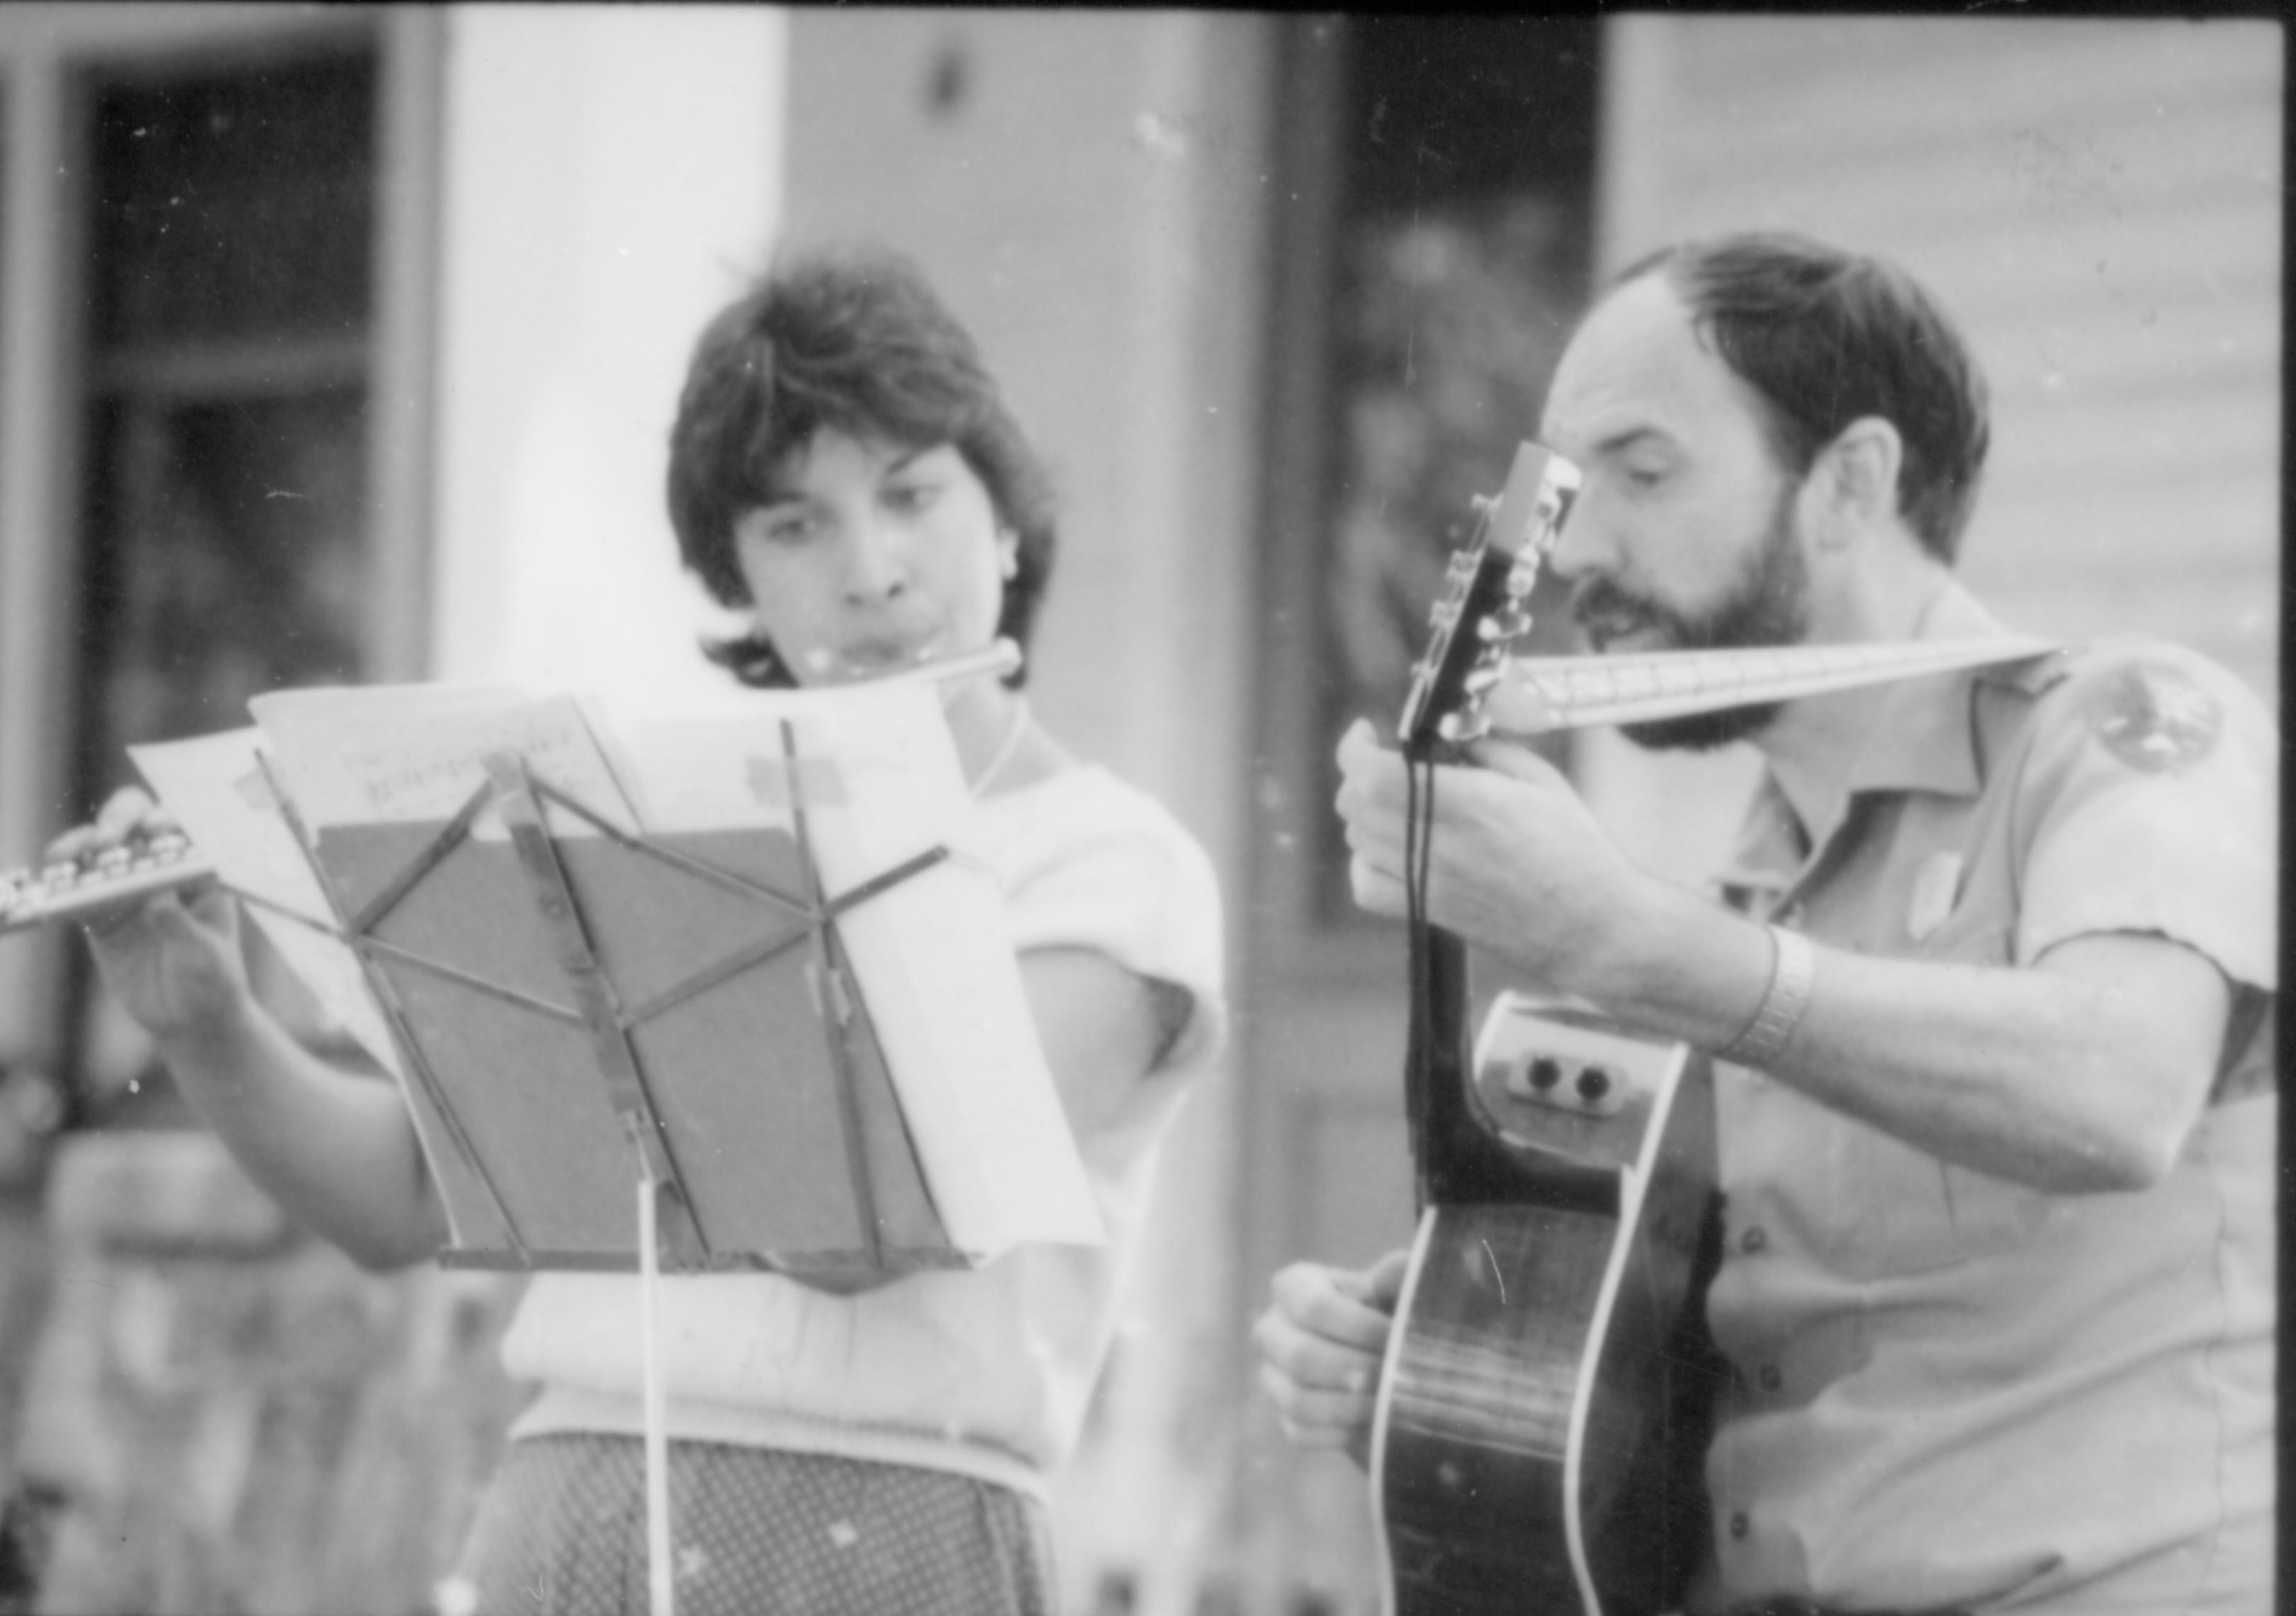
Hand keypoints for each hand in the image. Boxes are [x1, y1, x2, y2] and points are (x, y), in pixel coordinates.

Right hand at [51, 788, 248, 1047]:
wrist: (192, 1018)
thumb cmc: (213, 979)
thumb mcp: (204, 954)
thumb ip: (180, 927)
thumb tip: (155, 902)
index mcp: (199, 869)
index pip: (182, 829)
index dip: (166, 822)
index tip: (156, 832)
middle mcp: (162, 869)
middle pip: (135, 824)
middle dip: (119, 821)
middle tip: (108, 841)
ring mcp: (128, 889)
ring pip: (97, 852)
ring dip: (80, 845)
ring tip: (68, 858)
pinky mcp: (100, 916)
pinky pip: (76, 890)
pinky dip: (62, 882)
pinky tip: (54, 883)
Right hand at [1252, 1249, 1409, 1466]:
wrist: (1388, 1360)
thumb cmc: (1390, 1312)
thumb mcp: (1395, 1288)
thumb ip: (1397, 1276)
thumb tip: (1395, 1272)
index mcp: (1294, 1287)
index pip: (1313, 1307)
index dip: (1359, 1327)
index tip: (1396, 1338)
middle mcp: (1272, 1330)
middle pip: (1300, 1357)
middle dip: (1354, 1370)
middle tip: (1392, 1378)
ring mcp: (1273, 1377)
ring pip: (1297, 1400)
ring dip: (1349, 1407)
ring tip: (1386, 1405)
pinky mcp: (1286, 1418)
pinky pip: (1302, 1433)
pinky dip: (1339, 1433)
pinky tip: (1371, 1425)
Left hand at [1333, 718, 1651, 998]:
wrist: (1591, 927)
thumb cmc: (1576, 851)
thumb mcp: (1541, 778)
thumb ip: (1486, 748)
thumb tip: (1445, 735)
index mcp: (1471, 804)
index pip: (1375, 775)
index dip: (1355, 749)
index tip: (1364, 732)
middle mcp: (1440, 845)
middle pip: (1355, 803)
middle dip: (1360, 772)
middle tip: (1386, 762)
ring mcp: (1428, 883)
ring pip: (1356, 838)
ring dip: (1364, 811)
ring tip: (1398, 801)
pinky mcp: (1427, 913)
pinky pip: (1365, 886)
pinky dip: (1364, 861)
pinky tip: (1390, 848)